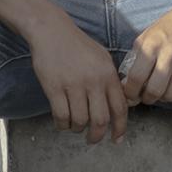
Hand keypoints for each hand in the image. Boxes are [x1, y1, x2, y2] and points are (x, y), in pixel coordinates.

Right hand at [28, 18, 128, 144]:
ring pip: (80, 120)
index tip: (116, 139)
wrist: (51, 31)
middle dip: (97, 135)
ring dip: (77, 129)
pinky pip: (61, 115)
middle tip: (92, 140)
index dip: (120, 128)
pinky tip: (62, 123)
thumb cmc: (77, 45)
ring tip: (74, 127)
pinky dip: (62, 125)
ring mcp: (73, 85)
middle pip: (101, 119)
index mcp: (108, 75)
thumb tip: (118, 104)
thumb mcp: (102, 58)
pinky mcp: (54, 87)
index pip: (120, 108)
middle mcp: (94, 82)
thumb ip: (111, 80)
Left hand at [122, 0, 171, 105]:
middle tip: (145, 96)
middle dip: (146, 98)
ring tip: (161, 90)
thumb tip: (127, 83)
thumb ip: (136, 58)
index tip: (129, 95)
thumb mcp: (146, 36)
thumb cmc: (169, 27)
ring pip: (171, 95)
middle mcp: (169, 55)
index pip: (136, 78)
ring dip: (163, 98)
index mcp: (151, 46)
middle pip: (154, 91)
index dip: (130, 92)